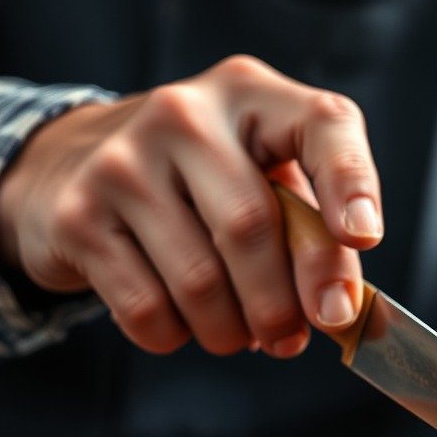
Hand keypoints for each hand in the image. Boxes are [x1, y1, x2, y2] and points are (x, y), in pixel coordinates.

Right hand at [0, 55, 382, 356]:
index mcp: (251, 95)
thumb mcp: (262, 180)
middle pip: (252, 226)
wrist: (72, 165)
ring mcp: (124, 160)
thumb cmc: (198, 181)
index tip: (364, 240)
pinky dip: (175, 336)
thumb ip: (309, 231)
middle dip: (283, 305)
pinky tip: (180, 322)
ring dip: (230, 331)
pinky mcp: (79, 213)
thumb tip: (339, 309)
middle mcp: (186, 113)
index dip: (351, 182)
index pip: (322, 123)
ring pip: (200, 281)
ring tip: (237, 333)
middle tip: (291, 341)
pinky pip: (147, 308)